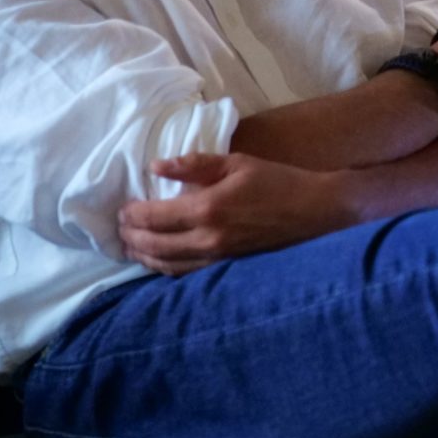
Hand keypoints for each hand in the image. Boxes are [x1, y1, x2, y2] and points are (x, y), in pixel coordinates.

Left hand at [118, 153, 350, 275]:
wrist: (317, 212)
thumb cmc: (279, 181)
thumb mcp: (238, 163)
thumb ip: (195, 165)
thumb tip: (156, 166)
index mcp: (207, 208)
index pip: (153, 217)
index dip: (131, 214)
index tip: (122, 208)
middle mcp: (207, 239)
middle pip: (152, 245)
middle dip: (130, 236)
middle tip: (120, 227)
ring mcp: (217, 259)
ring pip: (165, 265)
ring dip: (142, 256)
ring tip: (131, 245)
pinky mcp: (227, 269)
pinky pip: (185, 274)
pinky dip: (164, 268)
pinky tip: (159, 260)